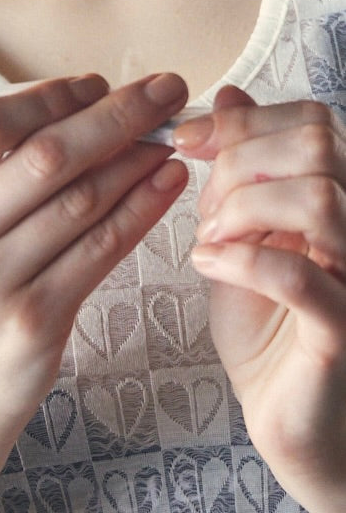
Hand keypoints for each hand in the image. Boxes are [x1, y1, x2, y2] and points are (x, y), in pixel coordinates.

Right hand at [0, 72, 189, 469]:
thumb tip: (76, 106)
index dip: (48, 95)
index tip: (95, 85)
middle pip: (42, 156)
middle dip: (114, 114)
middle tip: (164, 89)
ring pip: (80, 200)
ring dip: (136, 159)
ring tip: (170, 137)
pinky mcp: (34, 322)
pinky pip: (100, 250)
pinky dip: (141, 209)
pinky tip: (167, 184)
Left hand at [175, 86, 345, 507]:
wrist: (289, 415)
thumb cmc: (267, 331)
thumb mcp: (242, 238)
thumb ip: (239, 175)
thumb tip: (228, 97)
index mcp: (341, 197)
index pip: (313, 121)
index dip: (242, 121)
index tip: (184, 141)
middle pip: (318, 145)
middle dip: (238, 165)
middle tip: (203, 213)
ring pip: (319, 197)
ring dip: (242, 210)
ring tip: (210, 242)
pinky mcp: (342, 329)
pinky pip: (301, 276)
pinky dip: (243, 260)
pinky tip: (209, 264)